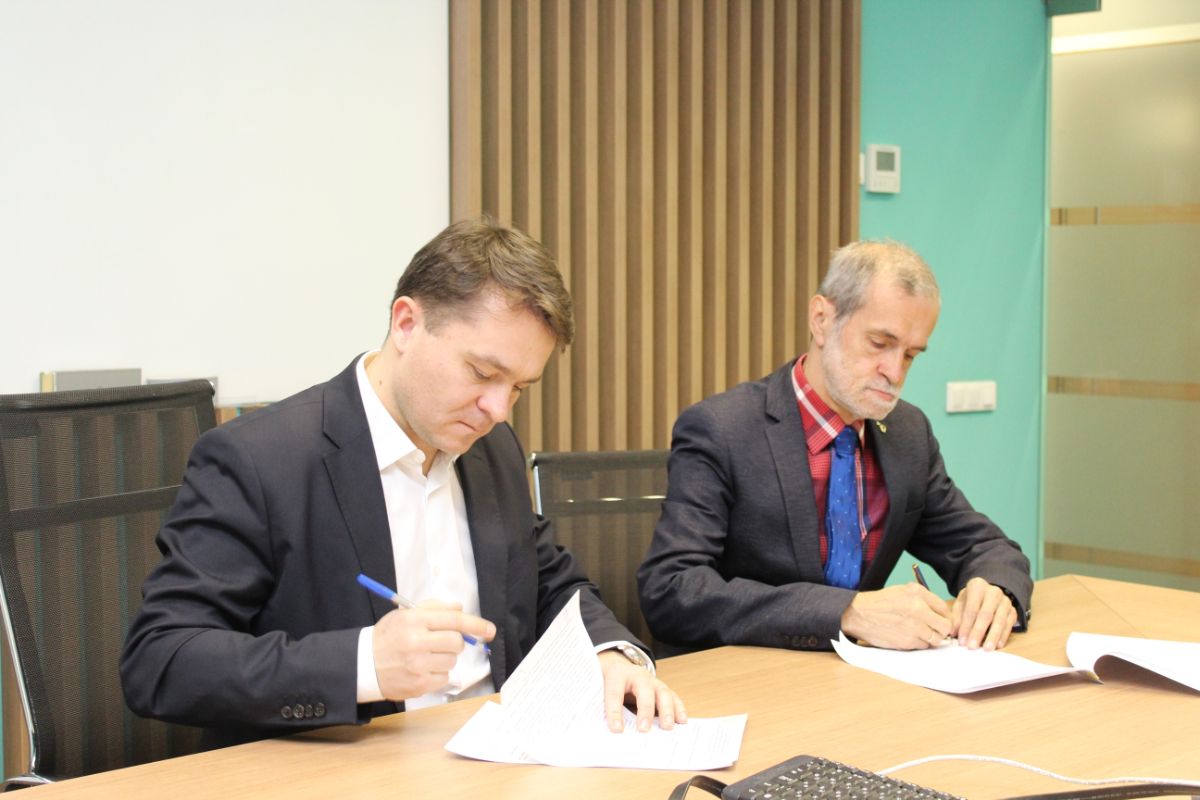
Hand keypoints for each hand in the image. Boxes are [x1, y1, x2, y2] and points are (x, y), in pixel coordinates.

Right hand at [371, 600, 495, 700]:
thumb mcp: (404, 614)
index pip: (454, 620)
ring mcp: (418, 665)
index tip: (489, 630)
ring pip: (452, 661)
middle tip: (441, 643)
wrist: (364, 665)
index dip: (476, 624)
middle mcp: (416, 642)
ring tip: (426, 656)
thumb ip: (434, 608)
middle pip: (457, 642)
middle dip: (455, 642)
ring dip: (445, 658)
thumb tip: (459, 608)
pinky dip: (438, 673)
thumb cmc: (387, 637)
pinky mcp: (419, 684)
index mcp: (414, 621)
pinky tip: (422, 669)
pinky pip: (445, 677)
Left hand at [597, 649, 687, 732]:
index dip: (614, 712)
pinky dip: (678, 709)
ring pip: (663, 692)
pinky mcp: (662, 688)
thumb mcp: (599, 689)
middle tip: (644, 729)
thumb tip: (609, 731)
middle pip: (644, 690)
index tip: (616, 729)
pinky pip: (673, 697)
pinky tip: (682, 721)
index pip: (615, 693)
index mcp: (616, 674)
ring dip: (666, 711)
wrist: (617, 665)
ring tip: (667, 727)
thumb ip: (602, 705)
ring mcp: (652, 681)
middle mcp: (637, 675)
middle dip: (645, 710)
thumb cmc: (607, 681)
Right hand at [839, 583, 952, 649]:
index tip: (941, 621)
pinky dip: (919, 643)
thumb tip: (941, 614)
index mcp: (918, 594)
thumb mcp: (903, 591)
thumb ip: (923, 599)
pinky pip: (923, 646)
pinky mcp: (907, 641)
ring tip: (920, 633)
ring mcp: (914, 627)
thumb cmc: (880, 602)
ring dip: (931, 638)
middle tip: (935, 630)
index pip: (944, 609)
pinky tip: (908, 636)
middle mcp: (919, 609)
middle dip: (942, 630)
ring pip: (936, 639)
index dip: (945, 617)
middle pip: (945, 627)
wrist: (859, 614)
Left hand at [951, 577, 1016, 649]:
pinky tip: (997, 645)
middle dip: (978, 632)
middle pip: (986, 614)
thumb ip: (956, 617)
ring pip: (1000, 620)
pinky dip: (1003, 636)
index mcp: (977, 586)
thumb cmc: (971, 600)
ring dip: (993, 636)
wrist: (988, 594)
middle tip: (972, 646)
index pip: (971, 608)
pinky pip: (1009, 625)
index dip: (966, 626)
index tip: (962, 640)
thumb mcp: (961, 603)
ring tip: (986, 649)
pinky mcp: (1013, 611)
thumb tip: (953, 632)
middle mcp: (993, 592)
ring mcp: (1005, 601)